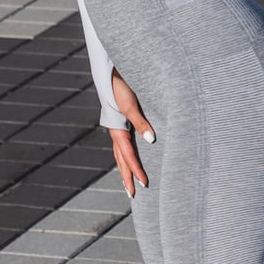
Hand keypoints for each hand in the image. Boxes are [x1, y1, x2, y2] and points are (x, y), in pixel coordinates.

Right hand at [106, 69, 154, 197]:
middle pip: (121, 159)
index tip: (144, 184)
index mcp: (117, 128)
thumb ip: (140, 121)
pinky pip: (123, 144)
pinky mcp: (121, 121)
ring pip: (120, 153)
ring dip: (125, 168)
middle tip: (133, 195)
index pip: (128, 155)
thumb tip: (151, 140)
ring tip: (129, 184)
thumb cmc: (122, 84)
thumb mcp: (131, 103)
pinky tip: (130, 160)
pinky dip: (126, 156)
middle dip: (127, 177)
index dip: (136, 170)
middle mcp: (115, 130)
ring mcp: (117, 126)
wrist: (112, 69)